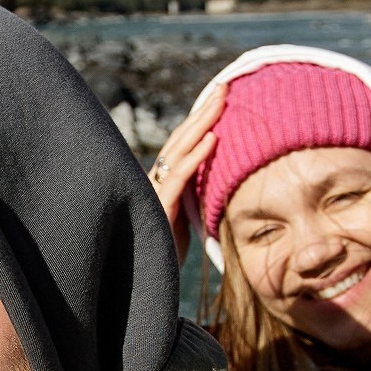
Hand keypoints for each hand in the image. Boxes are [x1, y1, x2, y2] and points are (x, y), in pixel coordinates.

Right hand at [146, 78, 224, 261]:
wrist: (145, 284)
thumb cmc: (165, 255)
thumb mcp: (184, 221)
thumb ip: (194, 200)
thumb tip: (217, 184)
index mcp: (162, 183)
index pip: (182, 145)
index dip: (201, 120)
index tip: (221, 99)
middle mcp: (154, 181)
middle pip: (181, 138)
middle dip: (204, 111)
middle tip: (224, 85)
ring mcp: (154, 192)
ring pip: (179, 150)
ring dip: (202, 123)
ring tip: (222, 100)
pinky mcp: (159, 208)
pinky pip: (180, 178)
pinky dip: (197, 157)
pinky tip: (213, 138)